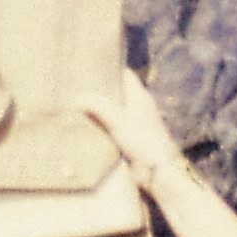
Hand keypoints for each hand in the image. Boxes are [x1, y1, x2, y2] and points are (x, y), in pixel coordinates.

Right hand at [76, 71, 185, 188]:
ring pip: (117, 110)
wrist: (157, 168)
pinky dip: (106, 125)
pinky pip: (116, 126)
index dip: (112, 70)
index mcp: (140, 96)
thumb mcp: (117, 120)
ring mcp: (137, 123)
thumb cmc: (142, 139)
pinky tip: (91, 127)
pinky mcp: (133, 138)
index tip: (94, 68)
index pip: (126, 76)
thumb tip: (78, 98)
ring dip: (103, 109)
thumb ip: (98, 107)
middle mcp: (140, 107)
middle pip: (120, 92)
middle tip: (82, 87)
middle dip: (103, 90)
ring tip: (81, 106)